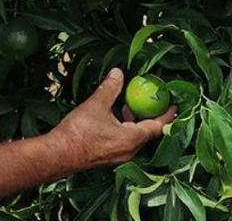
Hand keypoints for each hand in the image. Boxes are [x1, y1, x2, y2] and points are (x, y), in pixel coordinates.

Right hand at [47, 68, 176, 171]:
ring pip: (134, 137)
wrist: (58, 154)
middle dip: (149, 116)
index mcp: (132, 138)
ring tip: (127, 106)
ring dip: (134, 121)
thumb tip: (118, 73)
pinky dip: (124, 128)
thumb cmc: (78, 133)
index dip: (167, 114)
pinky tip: (113, 118)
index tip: (174, 104)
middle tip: (150, 101)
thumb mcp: (96, 105)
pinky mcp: (108, 157)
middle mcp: (129, 150)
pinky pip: (124, 141)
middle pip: (147, 132)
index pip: (157, 126)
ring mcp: (118, 156)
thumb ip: (110, 88)